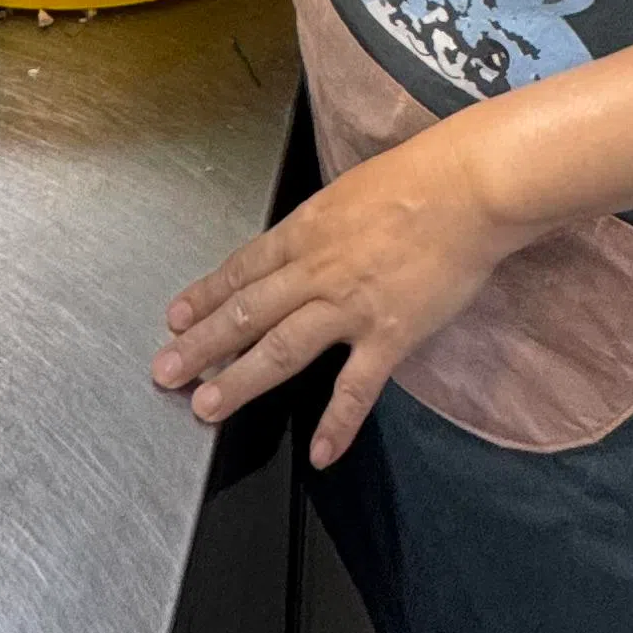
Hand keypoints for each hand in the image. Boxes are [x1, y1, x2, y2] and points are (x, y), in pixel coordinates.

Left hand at [154, 123, 528, 467]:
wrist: (468, 188)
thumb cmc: (418, 178)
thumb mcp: (349, 192)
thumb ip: (322, 227)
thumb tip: (304, 245)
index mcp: (305, 231)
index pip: (243, 269)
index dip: (206, 295)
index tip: (176, 317)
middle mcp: (316, 271)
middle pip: (247, 312)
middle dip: (201, 343)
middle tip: (164, 369)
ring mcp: (350, 307)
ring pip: (282, 348)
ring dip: (240, 380)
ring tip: (205, 407)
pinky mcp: (390, 335)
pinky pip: (356, 388)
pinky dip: (338, 423)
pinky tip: (320, 454)